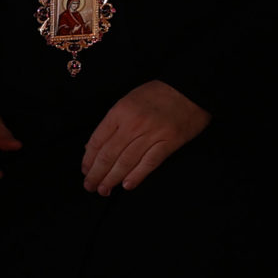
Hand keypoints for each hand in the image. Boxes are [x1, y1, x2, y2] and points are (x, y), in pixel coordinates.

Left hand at [83, 82, 206, 192]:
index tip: (85, 171)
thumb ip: (112, 122)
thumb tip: (94, 146)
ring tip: (105, 190)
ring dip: (112, 179)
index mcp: (120, 111)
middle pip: (108, 155)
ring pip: (126, 162)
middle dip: (96, 174)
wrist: (192, 87)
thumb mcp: (129, 100)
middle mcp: (134, 123)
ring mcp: (153, 133)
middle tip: (90, 186)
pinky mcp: (170, 142)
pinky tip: (127, 185)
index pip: (97, 141)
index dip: (88, 160)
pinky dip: (137, 175)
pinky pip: (150, 162)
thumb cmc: (159, 94)